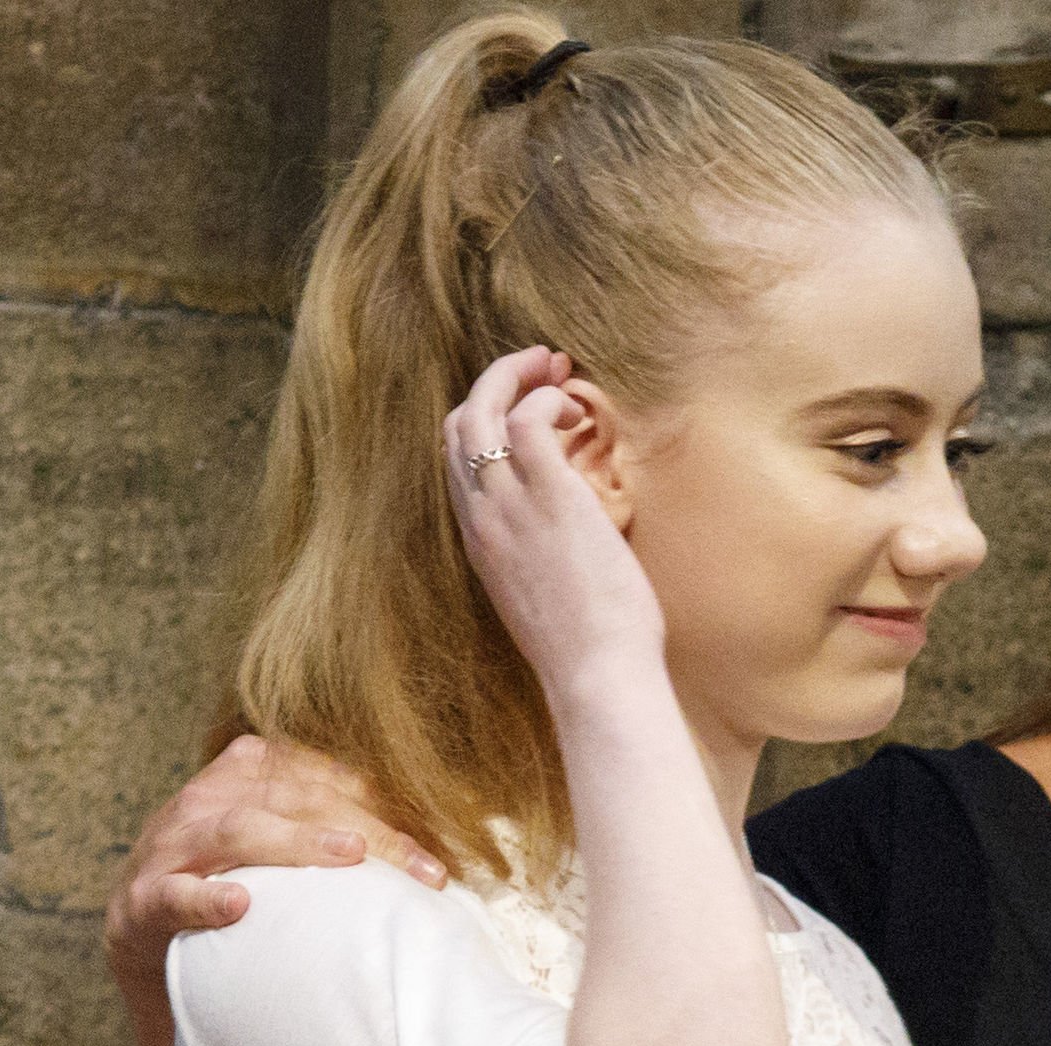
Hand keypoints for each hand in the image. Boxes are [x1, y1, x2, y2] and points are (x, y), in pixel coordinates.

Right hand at [104, 735, 445, 985]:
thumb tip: (426, 848)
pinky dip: (206, 897)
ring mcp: (171, 846)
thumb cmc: (233, 880)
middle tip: (420, 869)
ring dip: (296, 842)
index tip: (431, 852)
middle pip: (296, 800)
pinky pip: (174, 894)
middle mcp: (208, 799)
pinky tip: (239, 904)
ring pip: (239, 829)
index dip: (381, 806)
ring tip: (349, 855)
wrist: (145, 936)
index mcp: (246, 773)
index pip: (324, 779)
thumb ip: (332, 825)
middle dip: (366, 831)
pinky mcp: (143, 900)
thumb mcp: (277, 840)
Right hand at [444, 346, 665, 705]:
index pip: (456, 458)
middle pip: (459, 423)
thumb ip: (541, 555)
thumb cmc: (586, 648)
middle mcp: (481, 517)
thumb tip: (574, 538)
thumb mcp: (543, 595)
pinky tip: (578, 412)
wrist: (594, 675)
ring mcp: (508, 506)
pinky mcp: (548, 496)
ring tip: (559, 369)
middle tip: (543, 366)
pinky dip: (549, 401)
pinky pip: (528, 419)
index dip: (485, 418)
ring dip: (520, 376)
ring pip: (483, 410)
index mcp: (478, 540)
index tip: (527, 404)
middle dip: (497, 382)